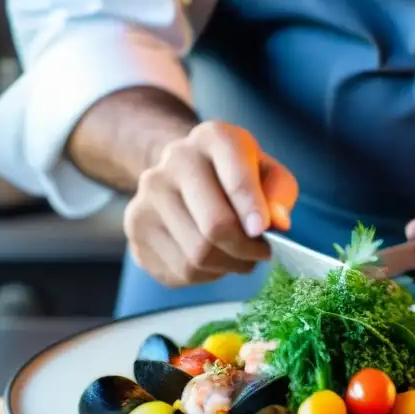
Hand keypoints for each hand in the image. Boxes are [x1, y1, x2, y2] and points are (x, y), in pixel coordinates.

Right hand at [124, 121, 297, 286]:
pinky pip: (180, 271)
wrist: (183, 172)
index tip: (264, 232)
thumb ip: (279, 193)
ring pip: (197, 256)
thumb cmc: (236, 176)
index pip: (236, 179)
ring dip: (228, 265)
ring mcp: (147, 194)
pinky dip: (205, 275)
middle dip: (245, 249)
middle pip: (215, 226)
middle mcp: (174, 160)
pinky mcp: (135, 228)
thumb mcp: (268, 173)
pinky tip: (212, 259)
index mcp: (213, 138)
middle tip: (260, 253)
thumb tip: (277, 222)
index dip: (253, 211)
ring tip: (238, 256)